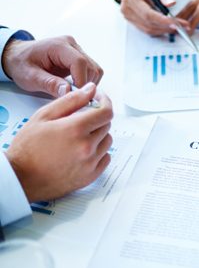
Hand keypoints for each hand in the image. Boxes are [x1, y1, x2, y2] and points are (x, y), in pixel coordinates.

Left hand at [2, 36, 102, 96]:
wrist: (18, 56)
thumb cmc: (22, 63)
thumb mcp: (30, 77)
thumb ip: (50, 84)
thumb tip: (68, 91)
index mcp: (58, 46)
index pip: (80, 62)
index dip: (81, 81)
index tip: (76, 95)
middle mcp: (71, 45)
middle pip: (91, 67)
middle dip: (85, 85)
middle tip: (72, 95)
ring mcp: (77, 50)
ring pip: (95, 70)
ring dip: (88, 84)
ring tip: (72, 91)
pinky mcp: (79, 57)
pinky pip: (93, 71)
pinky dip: (88, 82)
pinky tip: (75, 86)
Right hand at [5, 82, 113, 201]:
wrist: (21, 177)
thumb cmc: (28, 148)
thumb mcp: (44, 116)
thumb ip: (71, 100)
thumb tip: (91, 90)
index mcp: (76, 129)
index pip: (106, 111)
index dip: (104, 102)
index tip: (99, 100)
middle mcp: (87, 147)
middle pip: (106, 125)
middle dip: (96, 118)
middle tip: (80, 120)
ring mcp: (90, 163)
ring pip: (107, 141)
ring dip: (98, 135)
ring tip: (79, 137)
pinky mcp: (91, 176)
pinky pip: (106, 158)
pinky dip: (99, 152)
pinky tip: (83, 151)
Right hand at [120, 0, 190, 35]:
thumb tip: (171, 3)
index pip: (148, 14)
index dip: (163, 20)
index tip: (177, 23)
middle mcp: (127, 10)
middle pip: (149, 24)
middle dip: (167, 27)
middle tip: (184, 26)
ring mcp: (129, 17)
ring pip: (150, 30)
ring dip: (165, 30)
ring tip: (181, 27)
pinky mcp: (134, 22)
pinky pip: (149, 30)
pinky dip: (161, 30)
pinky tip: (172, 27)